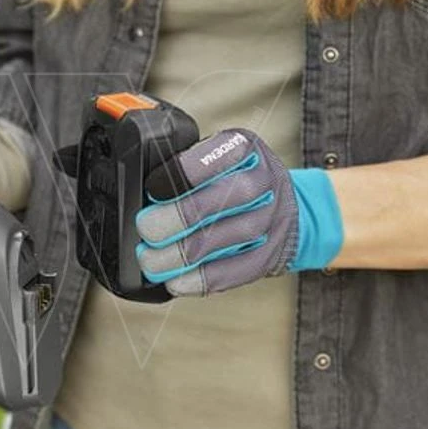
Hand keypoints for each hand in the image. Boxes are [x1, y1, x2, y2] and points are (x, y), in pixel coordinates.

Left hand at [135, 129, 343, 296]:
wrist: (286, 207)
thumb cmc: (234, 176)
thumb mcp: (217, 153)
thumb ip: (185, 164)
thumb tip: (141, 191)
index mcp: (244, 148)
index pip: (211, 159)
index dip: (176, 177)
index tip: (152, 189)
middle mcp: (261, 182)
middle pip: (213, 203)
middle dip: (171, 219)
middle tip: (145, 228)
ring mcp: (267, 222)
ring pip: (217, 242)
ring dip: (176, 256)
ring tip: (149, 260)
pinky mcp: (266, 257)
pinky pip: (230, 273)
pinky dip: (197, 280)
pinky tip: (174, 280)